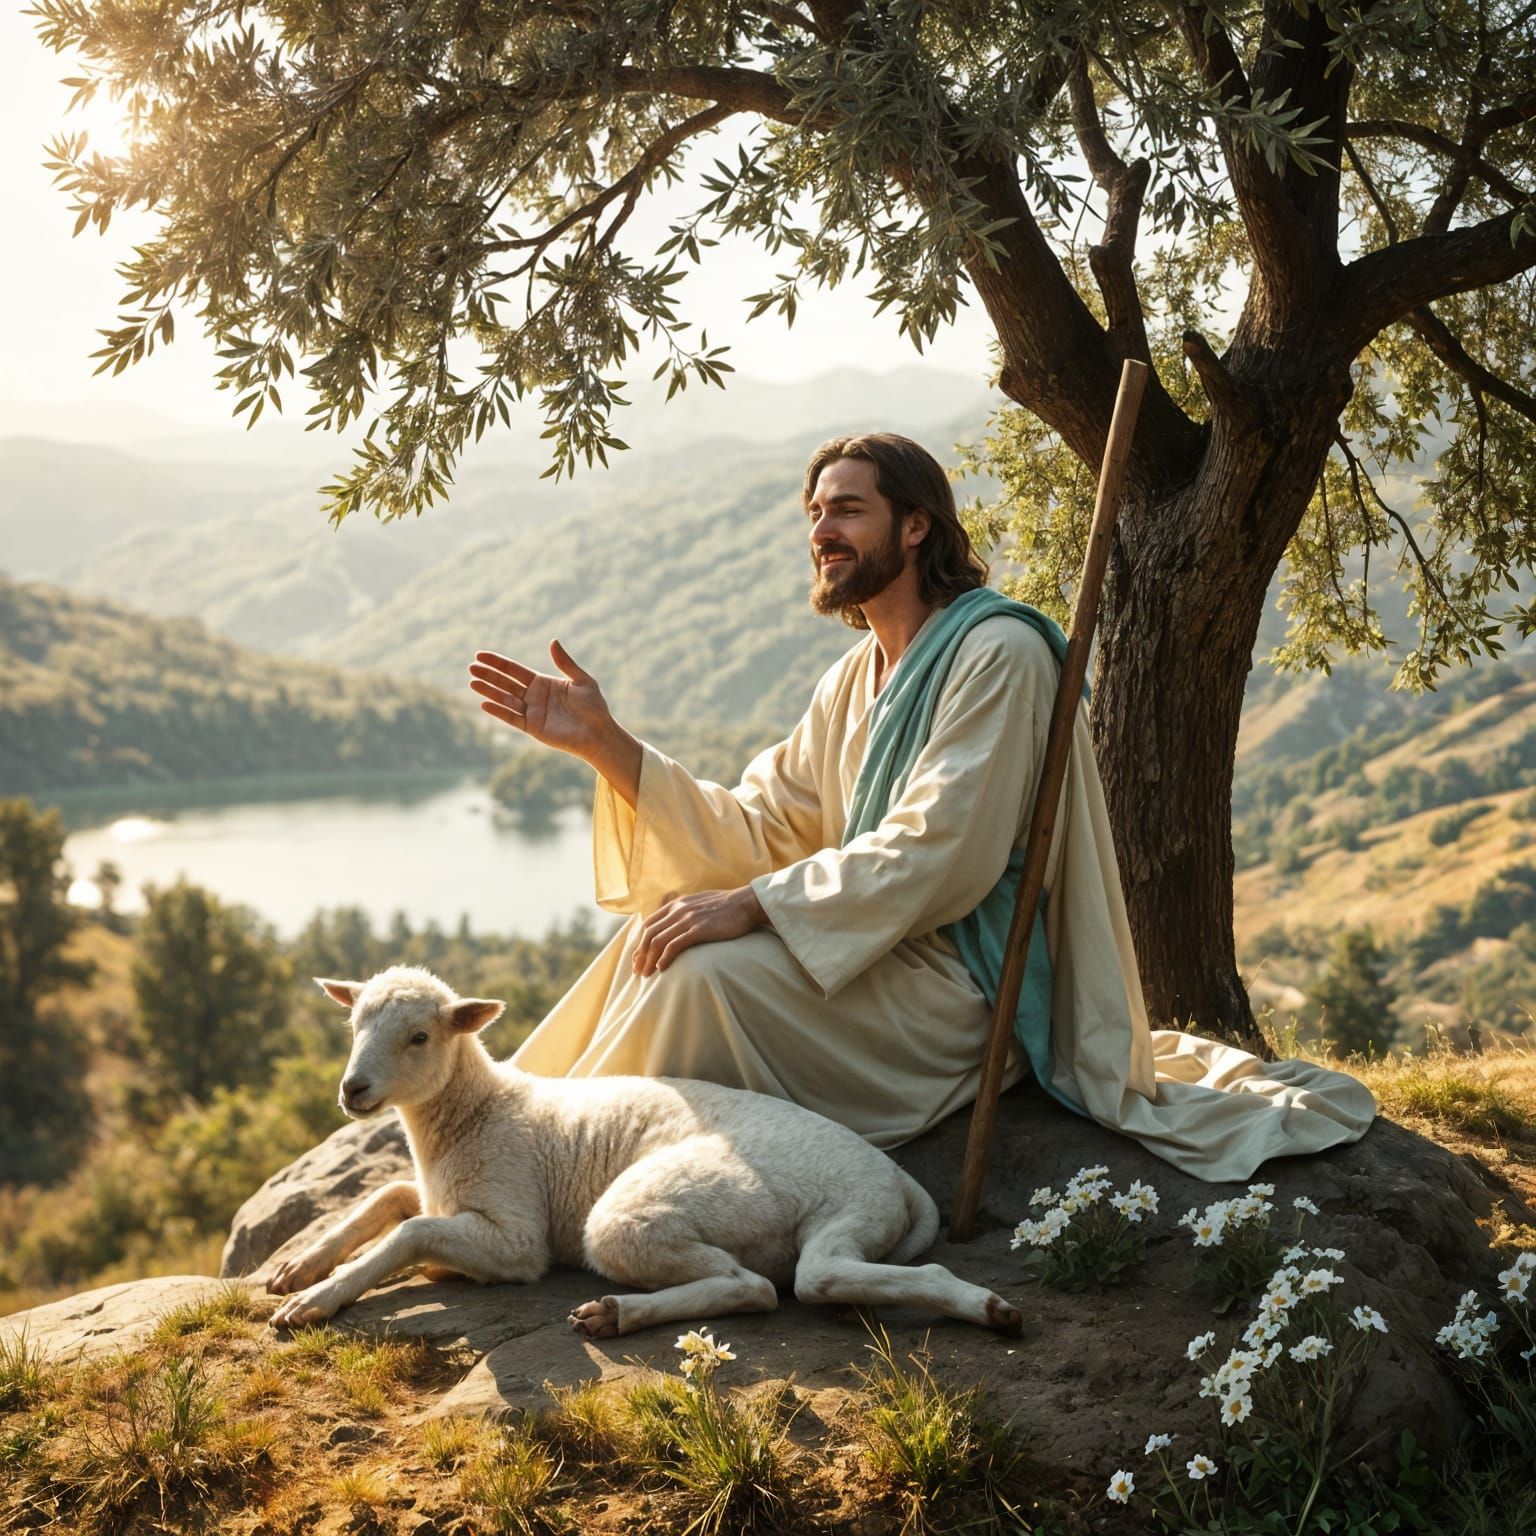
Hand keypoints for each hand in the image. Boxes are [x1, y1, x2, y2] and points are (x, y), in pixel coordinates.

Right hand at [470, 640, 612, 760]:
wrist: (598, 733)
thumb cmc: (594, 707)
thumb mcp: (582, 680)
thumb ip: (565, 663)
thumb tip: (553, 641)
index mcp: (543, 683)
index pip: (514, 670)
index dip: (498, 663)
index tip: (480, 654)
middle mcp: (534, 697)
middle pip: (506, 683)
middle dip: (489, 675)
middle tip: (471, 667)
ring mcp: (532, 712)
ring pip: (505, 699)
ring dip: (489, 691)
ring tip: (472, 682)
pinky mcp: (532, 728)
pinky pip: (512, 718)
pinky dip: (499, 711)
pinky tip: (484, 703)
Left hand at [633, 887, 767, 975]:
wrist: (746, 903)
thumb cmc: (727, 906)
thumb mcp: (700, 902)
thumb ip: (685, 910)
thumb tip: (677, 922)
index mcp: (677, 904)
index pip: (649, 923)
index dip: (640, 941)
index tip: (638, 956)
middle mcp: (678, 910)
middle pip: (649, 934)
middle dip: (640, 954)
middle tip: (637, 970)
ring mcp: (687, 919)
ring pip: (658, 941)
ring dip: (649, 960)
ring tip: (646, 974)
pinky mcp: (698, 930)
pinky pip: (674, 946)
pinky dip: (664, 958)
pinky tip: (661, 968)